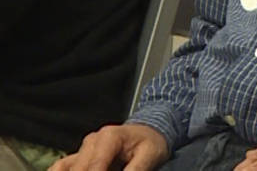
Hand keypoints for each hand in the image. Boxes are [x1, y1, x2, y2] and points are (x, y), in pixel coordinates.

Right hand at [49, 124, 168, 170]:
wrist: (149, 132)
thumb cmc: (151, 143)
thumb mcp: (150, 156)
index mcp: (109, 138)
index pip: (94, 167)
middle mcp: (91, 142)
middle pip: (78, 169)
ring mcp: (83, 149)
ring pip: (64, 168)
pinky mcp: (79, 157)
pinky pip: (62, 168)